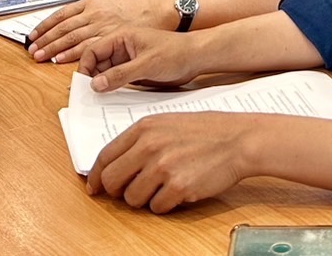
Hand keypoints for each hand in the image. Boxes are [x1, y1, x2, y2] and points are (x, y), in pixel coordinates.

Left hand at [29, 0, 177, 63]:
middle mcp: (95, 13)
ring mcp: (102, 26)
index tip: (34, 33)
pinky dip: (70, 54)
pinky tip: (59, 59)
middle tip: (31, 49)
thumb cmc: (143, 6)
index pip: (63, 13)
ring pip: (71, 38)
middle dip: (45, 39)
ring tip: (39, 56)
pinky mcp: (110, 39)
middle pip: (63, 27)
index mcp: (95, 3)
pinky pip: (86, 48)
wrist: (162, 9)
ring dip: (53, 48)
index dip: (46, 24)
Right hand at [76, 28, 204, 90]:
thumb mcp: (147, 64)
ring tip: (99, 100)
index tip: (83, 84)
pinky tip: (112, 99)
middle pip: (96, 64)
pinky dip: (112, 90)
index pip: (93, 50)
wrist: (196, 58)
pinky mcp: (134, 72)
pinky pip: (117, 81)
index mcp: (121, 37)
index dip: (85, 67)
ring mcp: (127, 61)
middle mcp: (121, 48)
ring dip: (102, 86)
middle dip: (91, 78)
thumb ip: (121, 74)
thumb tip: (96, 84)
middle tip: (88, 96)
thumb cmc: (176, 52)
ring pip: (105, 74)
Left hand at [87, 111, 250, 212]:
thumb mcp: (167, 123)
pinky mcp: (179, 187)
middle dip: (117, 191)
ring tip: (163, 186)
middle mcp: (150, 146)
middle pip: (112, 181)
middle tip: (128, 192)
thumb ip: (140, 140)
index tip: (94, 187)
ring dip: (144, 199)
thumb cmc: (205, 131)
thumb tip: (115, 165)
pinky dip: (165, 204)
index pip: (105, 156)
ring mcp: (163, 167)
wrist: (238, 139)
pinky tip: (178, 190)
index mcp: (144, 128)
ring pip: (133, 199)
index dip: (95, 176)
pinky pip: (157, 208)